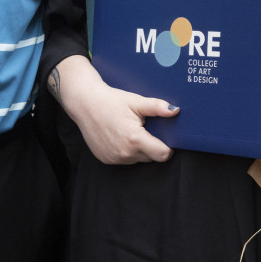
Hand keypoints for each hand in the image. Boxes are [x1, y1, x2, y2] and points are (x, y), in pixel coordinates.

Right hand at [52, 56, 177, 163]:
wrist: (85, 104)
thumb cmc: (111, 101)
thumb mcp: (136, 101)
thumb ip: (157, 108)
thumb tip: (175, 110)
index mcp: (135, 139)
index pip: (163, 154)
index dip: (168, 146)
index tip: (166, 137)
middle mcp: (125, 153)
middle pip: (151, 157)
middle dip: (152, 145)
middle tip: (144, 128)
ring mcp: (114, 158)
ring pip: (138, 159)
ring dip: (139, 149)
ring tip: (130, 131)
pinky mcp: (106, 160)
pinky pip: (125, 159)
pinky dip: (126, 151)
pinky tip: (120, 136)